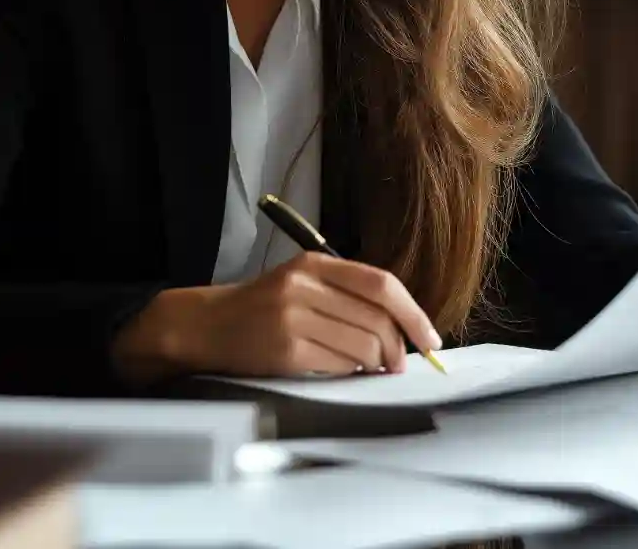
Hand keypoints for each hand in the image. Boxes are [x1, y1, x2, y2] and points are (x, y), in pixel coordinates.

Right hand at [112, 252, 441, 380]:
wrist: (206, 325)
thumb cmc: (260, 307)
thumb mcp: (299, 283)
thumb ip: (344, 295)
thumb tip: (400, 327)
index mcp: (313, 264)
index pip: (380, 284)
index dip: (413, 313)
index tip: (430, 338)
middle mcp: (305, 286)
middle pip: (377, 319)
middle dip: (398, 347)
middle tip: (398, 364)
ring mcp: (294, 317)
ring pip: (363, 345)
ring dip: (376, 364)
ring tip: (371, 369)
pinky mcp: (286, 350)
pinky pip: (340, 365)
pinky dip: (353, 373)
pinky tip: (347, 372)